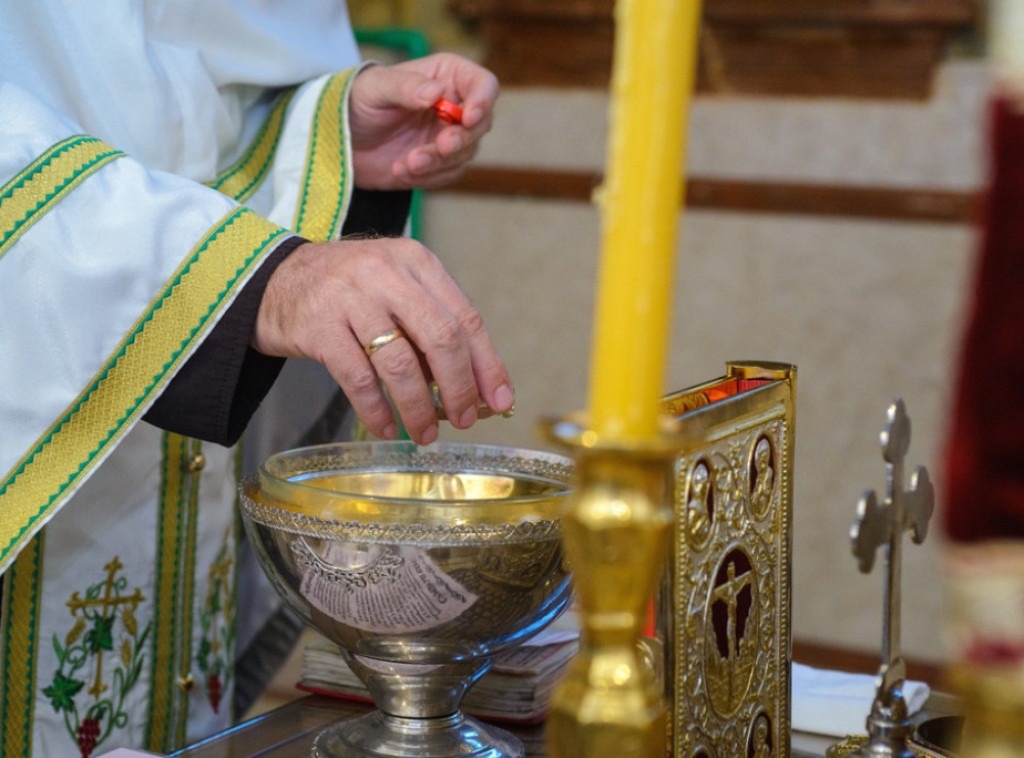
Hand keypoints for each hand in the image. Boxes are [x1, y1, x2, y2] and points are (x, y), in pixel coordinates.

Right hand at [251, 238, 514, 444]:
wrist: (271, 280)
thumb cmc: (348, 293)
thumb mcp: (396, 292)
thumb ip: (432, 330)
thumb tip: (477, 388)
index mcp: (417, 263)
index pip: (466, 317)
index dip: (488, 364)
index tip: (501, 401)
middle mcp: (386, 273)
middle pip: (441, 337)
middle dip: (459, 388)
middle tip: (464, 420)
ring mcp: (350, 297)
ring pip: (400, 362)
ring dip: (418, 407)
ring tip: (425, 434)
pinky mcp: (318, 326)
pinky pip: (357, 378)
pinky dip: (376, 410)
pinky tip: (387, 428)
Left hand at [348, 53, 498, 189]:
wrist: (341, 140)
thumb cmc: (357, 102)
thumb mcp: (375, 88)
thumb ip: (405, 87)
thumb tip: (436, 92)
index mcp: (447, 76)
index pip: (483, 85)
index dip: (483, 101)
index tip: (468, 117)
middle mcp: (455, 106)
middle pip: (479, 125)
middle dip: (460, 139)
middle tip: (441, 147)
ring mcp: (449, 137)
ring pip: (464, 154)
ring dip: (438, 162)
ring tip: (406, 163)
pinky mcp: (440, 165)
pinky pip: (447, 175)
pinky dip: (426, 177)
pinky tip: (400, 170)